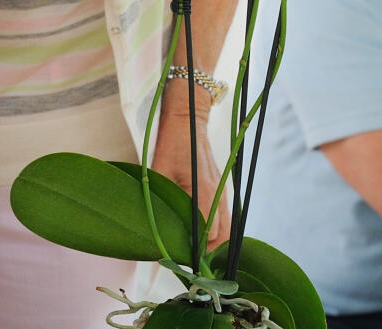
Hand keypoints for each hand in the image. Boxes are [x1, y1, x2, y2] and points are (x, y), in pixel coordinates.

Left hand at [154, 100, 230, 247]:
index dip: (195, 251)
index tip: (181, 259)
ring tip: (194, 252)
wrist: (189, 120)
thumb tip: (154, 227)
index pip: (208, 235)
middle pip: (223, 235)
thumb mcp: (160, 172)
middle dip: (208, 252)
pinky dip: (217, 229)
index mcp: (205, 192)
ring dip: (214, 242)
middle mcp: (219, 193)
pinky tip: (202, 235)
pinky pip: (225, 216)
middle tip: (188, 260)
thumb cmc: (172, 143)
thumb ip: (161, 200)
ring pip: (227, 227)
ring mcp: (224, 191)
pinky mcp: (222, 188)